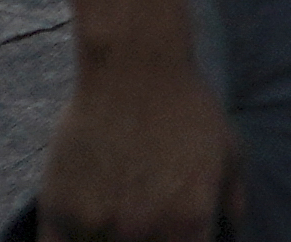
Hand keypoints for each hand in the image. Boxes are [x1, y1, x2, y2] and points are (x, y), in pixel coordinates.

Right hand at [35, 50, 240, 241]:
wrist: (135, 67)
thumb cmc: (187, 107)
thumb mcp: (230, 152)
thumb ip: (232, 201)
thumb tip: (232, 229)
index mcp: (188, 224)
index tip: (169, 236)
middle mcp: (142, 232)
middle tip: (139, 220)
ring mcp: (97, 225)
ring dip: (103, 240)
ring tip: (112, 213)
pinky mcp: (58, 211)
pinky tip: (79, 229)